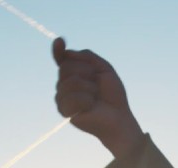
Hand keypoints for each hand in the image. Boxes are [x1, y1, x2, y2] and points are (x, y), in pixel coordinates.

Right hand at [52, 38, 143, 157]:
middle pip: (65, 67)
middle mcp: (65, 84)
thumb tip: (68, 52)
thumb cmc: (112, 94)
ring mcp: (62, 97)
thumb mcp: (104, 68)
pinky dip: (85, 100)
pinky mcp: (64, 111)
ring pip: (68, 82)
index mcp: (74, 73)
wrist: (118, 116)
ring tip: (96, 96)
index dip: (58, 50)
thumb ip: (88, 56)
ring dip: (88, 87)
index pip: (61, 59)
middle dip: (86, 72)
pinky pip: (70, 98)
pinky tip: (91, 105)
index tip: (60, 41)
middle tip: (98, 83)